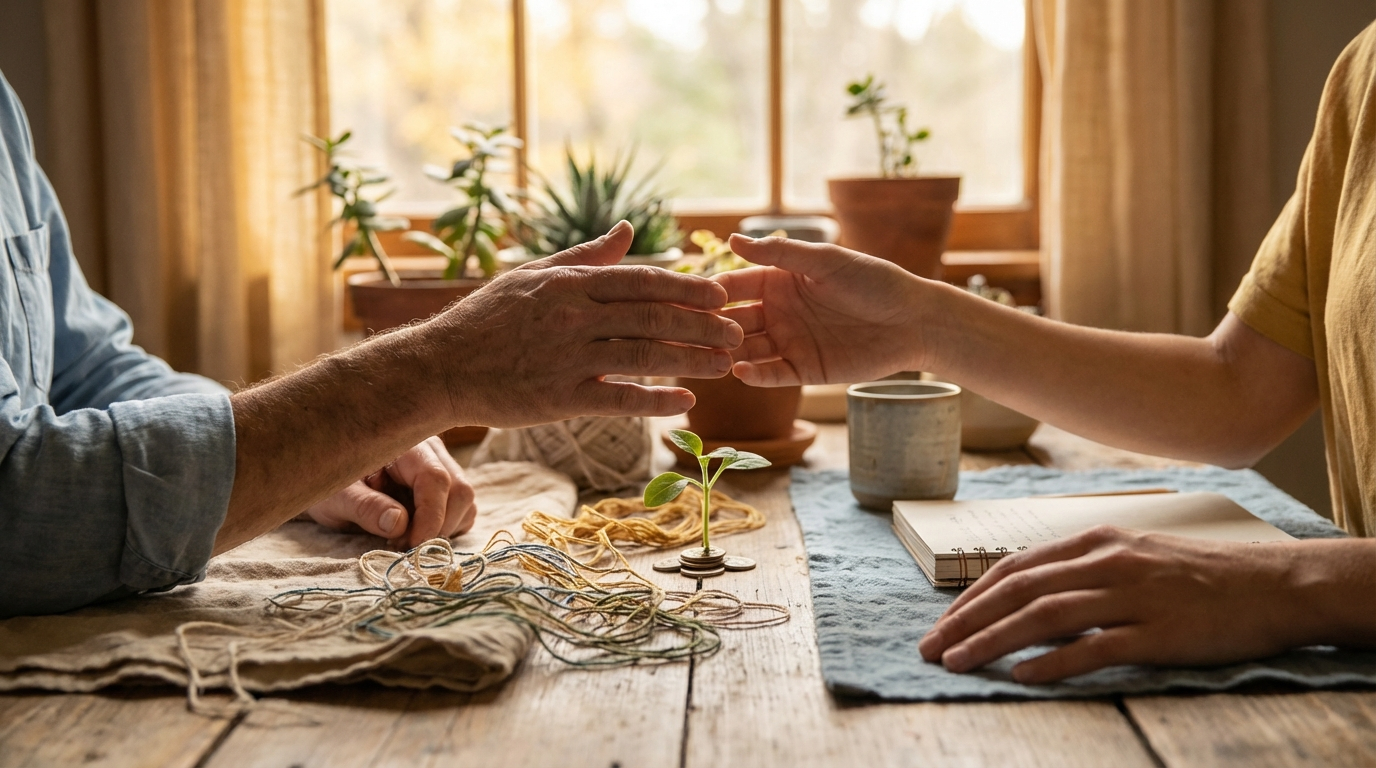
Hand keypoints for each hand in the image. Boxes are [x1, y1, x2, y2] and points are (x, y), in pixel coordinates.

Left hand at [305, 436, 476, 547]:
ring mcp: (442, 468)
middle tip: (401, 546)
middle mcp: (430, 451)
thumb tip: (399, 524)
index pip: (435, 478)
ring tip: (404, 539)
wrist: (326, 482)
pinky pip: (463, 511)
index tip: (410, 546)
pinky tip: (414, 533)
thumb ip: (365, 507)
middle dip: (437, 527)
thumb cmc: (329, 485)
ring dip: (442, 530)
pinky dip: (445, 530)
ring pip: (465, 503)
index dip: (430, 517)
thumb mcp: (337, 497)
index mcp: (404, 445)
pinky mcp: (445, 488)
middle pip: (460, 490)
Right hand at [425, 221, 743, 427]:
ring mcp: (568, 359)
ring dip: (691, 361)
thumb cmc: (486, 319)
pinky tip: (686, 402)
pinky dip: (656, 400)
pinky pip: (619, 399)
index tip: (721, 294)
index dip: (686, 288)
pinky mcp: (561, 399)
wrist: (441, 367)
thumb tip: (627, 229)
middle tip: (738, 332)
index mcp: (570, 285)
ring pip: (644, 357)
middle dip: (702, 325)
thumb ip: (585, 256)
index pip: (642, 282)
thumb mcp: (532, 275)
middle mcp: (574, 318)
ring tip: (726, 365)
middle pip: (652, 319)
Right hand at [713, 235, 929, 385]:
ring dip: (731, 351)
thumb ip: (780, 254)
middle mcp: (778, 312)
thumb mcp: (825, 261)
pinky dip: (756, 374)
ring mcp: (789, 342)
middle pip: (736, 319)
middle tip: (700, 331)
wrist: (913, 321)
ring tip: (716, 354)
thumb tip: (733, 239)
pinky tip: (742, 372)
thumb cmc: (874, 281)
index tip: (695, 298)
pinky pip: (772, 374)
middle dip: (717, 325)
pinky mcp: (804, 370)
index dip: (716, 291)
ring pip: (748, 349)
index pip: (736, 285)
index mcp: (779, 281)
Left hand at [915, 525, 1327, 682]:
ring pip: (1046, 616)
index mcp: (1096, 542)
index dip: (972, 597)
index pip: (1015, 568)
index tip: (942, 625)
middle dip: (967, 620)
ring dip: (994, 640)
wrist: (1274, 585)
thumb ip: (1082, 573)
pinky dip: (1055, 661)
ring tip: (959, 663)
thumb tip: (1028, 600)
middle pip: (1019, 591)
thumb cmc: (1200, 576)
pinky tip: (1023, 676)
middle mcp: (1108, 563)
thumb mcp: (1134, 557)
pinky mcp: (1160, 633)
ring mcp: (1134, 596)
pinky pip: (1096, 647)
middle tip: (931, 649)